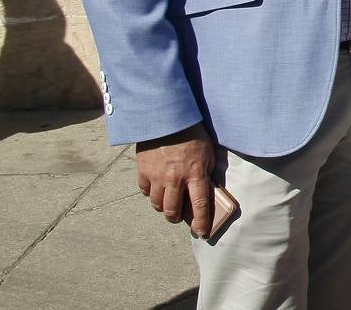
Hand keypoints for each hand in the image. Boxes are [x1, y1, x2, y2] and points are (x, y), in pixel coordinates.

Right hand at [136, 123, 214, 237]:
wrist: (167, 118)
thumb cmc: (192, 134)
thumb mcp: (207, 153)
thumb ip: (205, 172)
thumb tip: (205, 189)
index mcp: (195, 174)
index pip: (199, 205)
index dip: (201, 222)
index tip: (202, 232)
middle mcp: (175, 179)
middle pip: (172, 211)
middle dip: (176, 218)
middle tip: (179, 216)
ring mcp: (156, 177)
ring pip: (157, 204)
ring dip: (163, 206)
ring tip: (168, 201)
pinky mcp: (143, 172)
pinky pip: (144, 191)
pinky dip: (150, 193)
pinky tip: (156, 187)